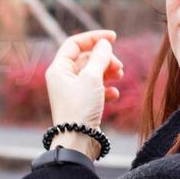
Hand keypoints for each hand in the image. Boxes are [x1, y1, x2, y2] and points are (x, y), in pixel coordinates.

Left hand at [45, 30, 123, 154]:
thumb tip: (104, 44)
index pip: (75, 43)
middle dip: (104, 59)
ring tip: (120, 76)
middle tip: (119, 66)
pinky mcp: (82, 104)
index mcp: (59, 68)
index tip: (113, 37)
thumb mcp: (92, 77)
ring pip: (93, 73)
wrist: (78, 140)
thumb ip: (99, 57)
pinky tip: (114, 95)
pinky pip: (95, 89)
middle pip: (86, 58)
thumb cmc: (80, 108)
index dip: (94, 38)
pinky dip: (106, 88)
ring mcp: (73, 92)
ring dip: (108, 72)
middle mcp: (63, 78)